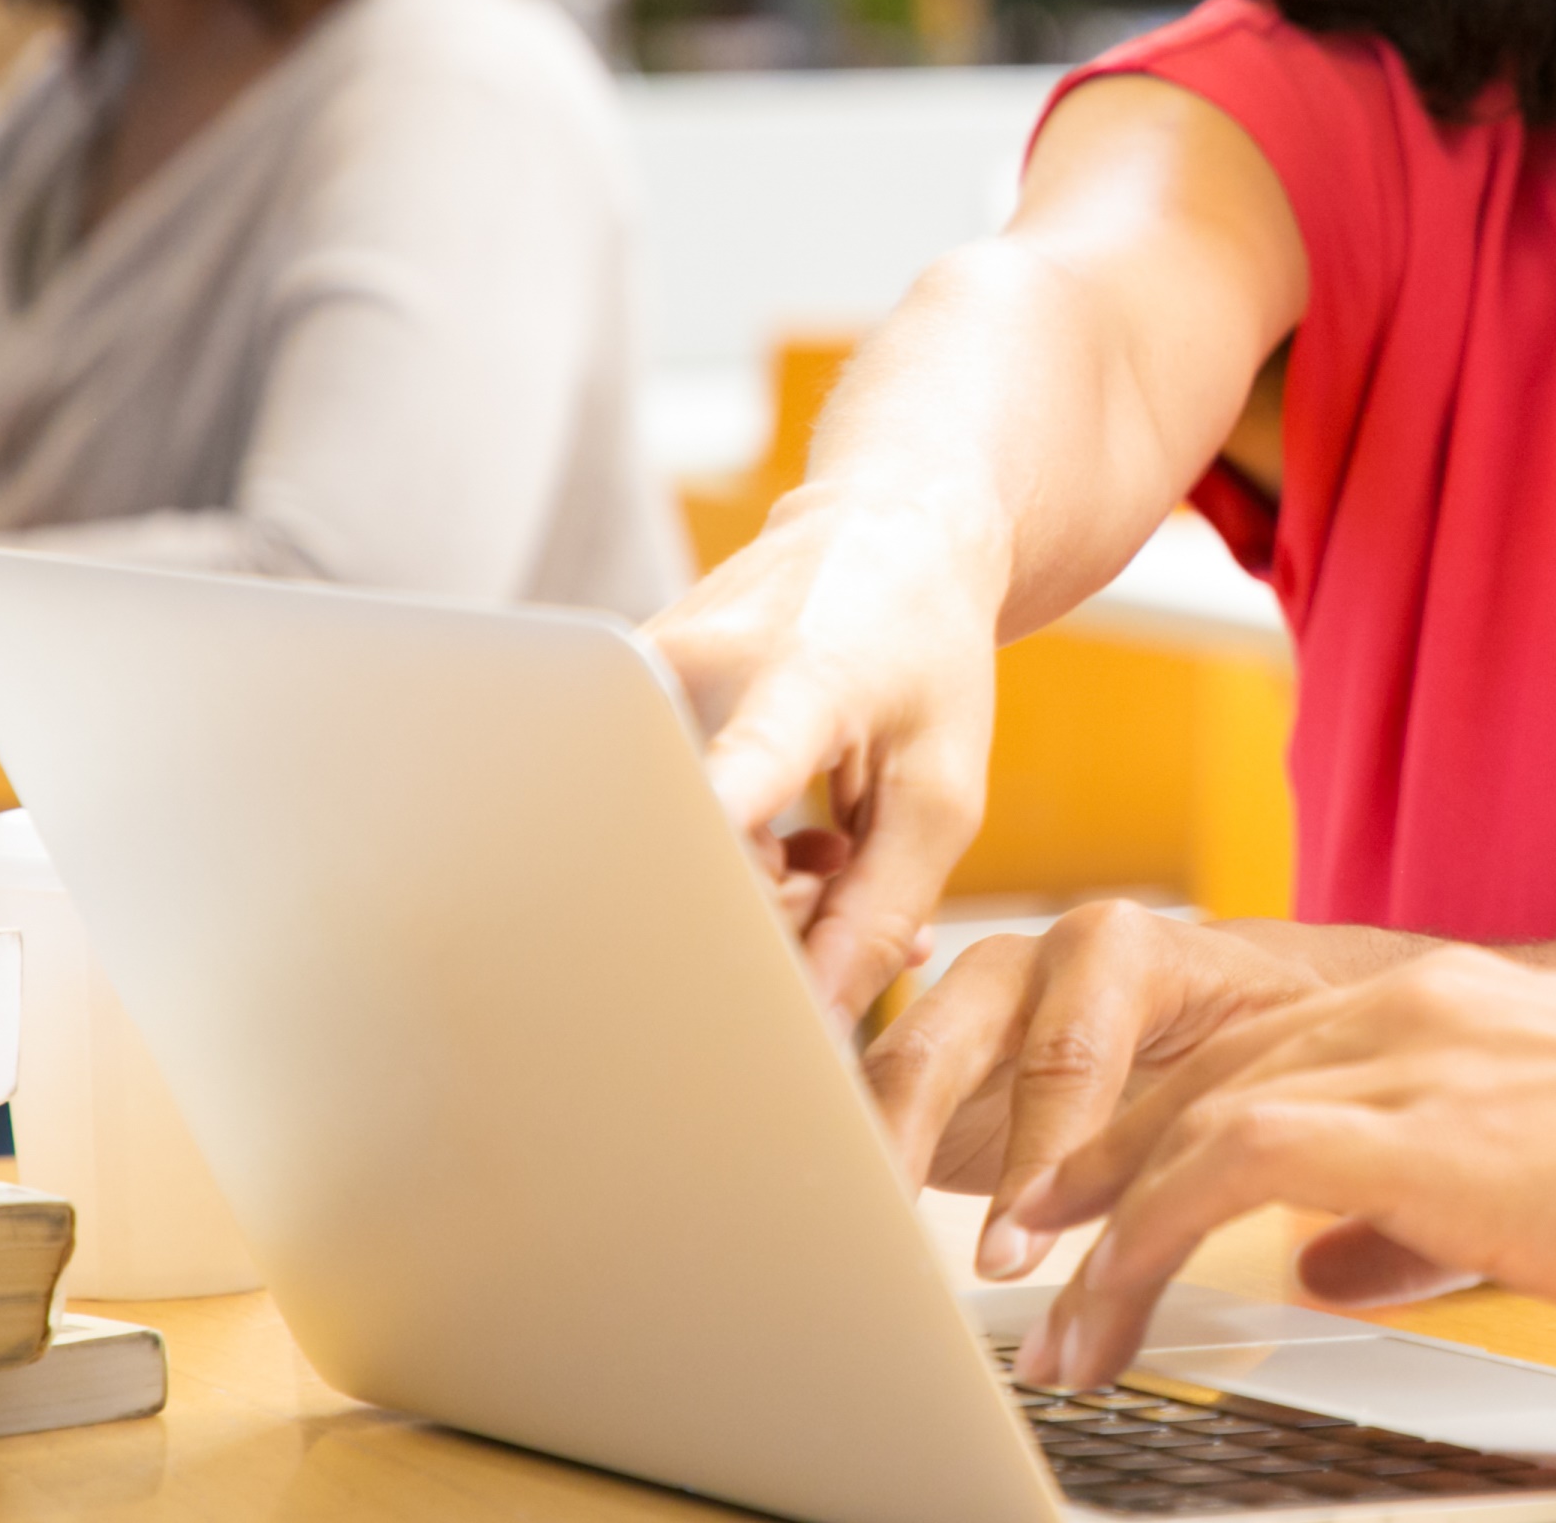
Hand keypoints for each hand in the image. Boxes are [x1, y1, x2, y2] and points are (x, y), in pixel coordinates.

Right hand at [650, 493, 1001, 1017]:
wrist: (885, 532)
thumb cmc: (925, 655)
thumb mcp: (942, 787)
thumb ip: (883, 910)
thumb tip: (819, 1023)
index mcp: (793, 678)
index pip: (730, 780)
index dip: (711, 863)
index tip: (690, 934)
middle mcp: (688, 669)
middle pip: (691, 858)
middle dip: (769, 919)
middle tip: (846, 888)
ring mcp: (635, 682)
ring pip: (667, 849)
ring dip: (749, 890)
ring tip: (829, 849)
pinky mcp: (613, 702)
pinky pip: (654, 819)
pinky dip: (722, 856)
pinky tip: (786, 838)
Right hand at [863, 900, 1341, 1278]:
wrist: (1242, 990)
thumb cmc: (1266, 1022)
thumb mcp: (1275, 1056)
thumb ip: (1238, 1115)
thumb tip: (1222, 1204)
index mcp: (1119, 951)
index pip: (1064, 1058)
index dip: (1036, 1159)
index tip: (1012, 1254)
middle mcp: (1031, 962)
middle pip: (943, 1050)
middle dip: (909, 1150)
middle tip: (890, 1244)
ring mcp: (974, 1003)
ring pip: (892, 1074)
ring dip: (861, 1161)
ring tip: (842, 1243)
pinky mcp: (940, 1055)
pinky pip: (877, 1104)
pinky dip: (856, 1164)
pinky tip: (840, 1229)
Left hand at [1013, 948, 1555, 1389]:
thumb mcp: (1555, 1181)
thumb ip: (1422, 1206)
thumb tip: (1323, 1263)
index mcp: (1454, 1004)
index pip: (1263, 1047)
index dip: (1159, 1122)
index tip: (1090, 1195)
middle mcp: (1414, 1002)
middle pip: (1201, 1068)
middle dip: (1094, 1162)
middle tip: (1020, 1248)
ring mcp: (1410, 1050)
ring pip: (1188, 1112)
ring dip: (1093, 1219)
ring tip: (1038, 1314)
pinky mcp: (1409, 1123)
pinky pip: (1217, 1169)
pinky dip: (1139, 1242)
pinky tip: (1105, 1314)